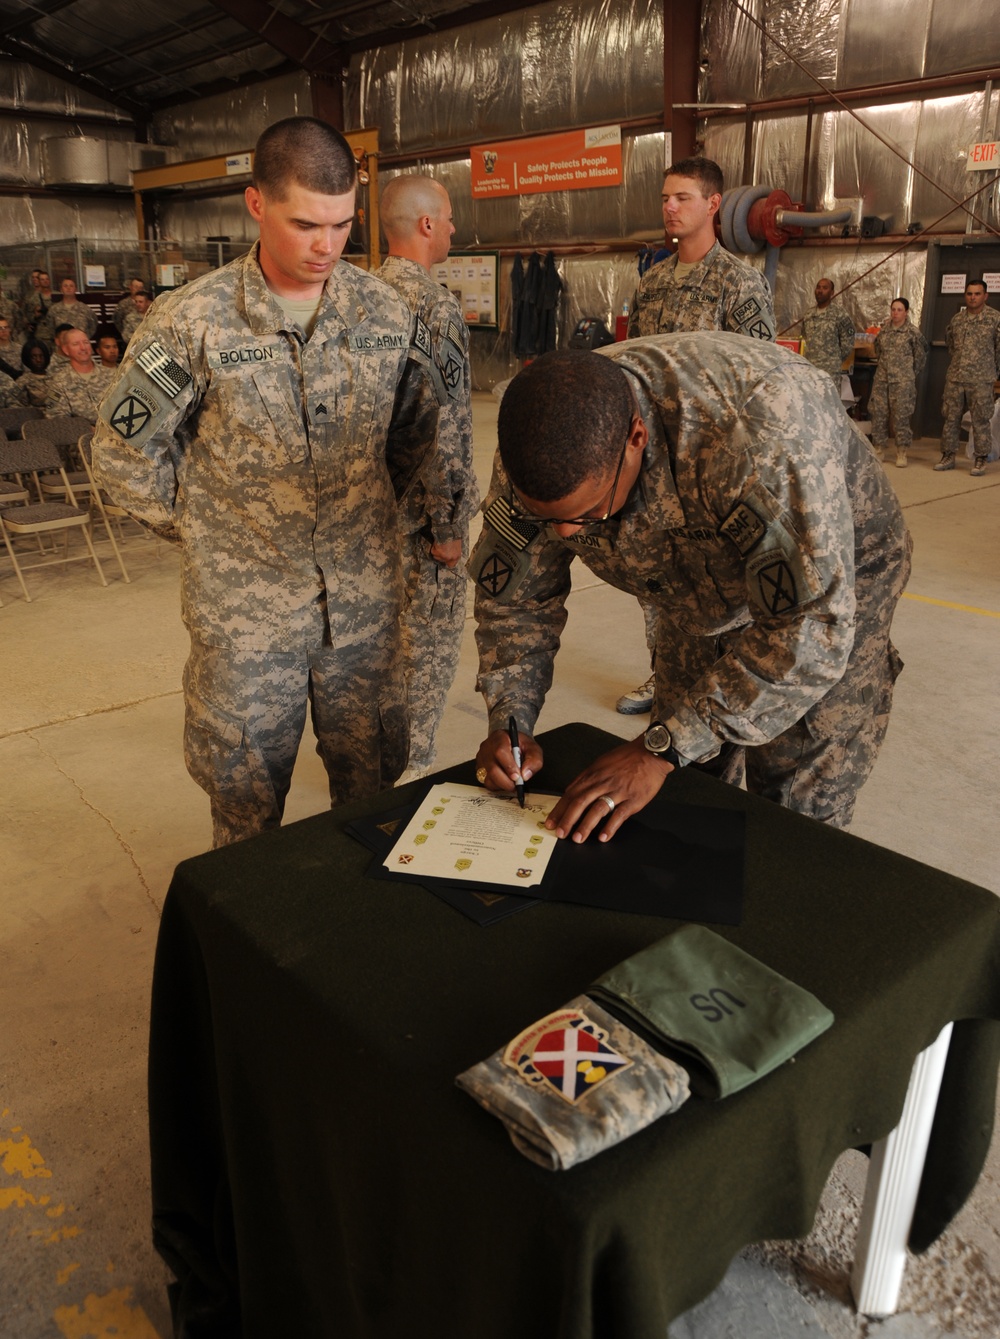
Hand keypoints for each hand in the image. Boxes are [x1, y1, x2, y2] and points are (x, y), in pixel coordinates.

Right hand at [430, 538, 462, 567]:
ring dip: (436, 551)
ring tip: (439, 544)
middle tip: (441, 548)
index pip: (450, 565)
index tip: (444, 558)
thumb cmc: (454, 536)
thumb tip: (449, 555)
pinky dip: (434, 547)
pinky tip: (437, 542)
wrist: (448, 530)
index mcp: (456, 556)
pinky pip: (433, 551)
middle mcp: (450, 558)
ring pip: (436, 557)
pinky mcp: (437, 552)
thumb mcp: (457, 546)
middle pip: (442, 560)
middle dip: (440, 555)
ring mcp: (443, 556)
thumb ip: (454, 553)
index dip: (447, 562)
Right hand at [475, 729, 542, 792]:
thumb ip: (534, 760)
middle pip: (492, 768)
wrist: (512, 743)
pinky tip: (505, 782)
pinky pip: (486, 782)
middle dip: (506, 781)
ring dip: (502, 785)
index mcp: (500, 738)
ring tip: (512, 783)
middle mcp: (487, 747)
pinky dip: (497, 786)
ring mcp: (481, 759)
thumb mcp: (533, 748)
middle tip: (516, 785)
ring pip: (488, 778)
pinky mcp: (479, 768)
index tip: (517, 776)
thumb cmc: (520, 745)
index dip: (509, 766)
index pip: (500, 752)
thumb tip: (525, 775)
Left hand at [546, 737, 671, 842]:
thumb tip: (573, 791)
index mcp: (593, 774)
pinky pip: (620, 814)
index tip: (551, 822)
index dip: (559, 809)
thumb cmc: (627, 758)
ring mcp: (618, 791)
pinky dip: (610, 826)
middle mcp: (603, 782)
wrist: (651, 752)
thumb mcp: (601, 763)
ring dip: (585, 825)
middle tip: (560, 833)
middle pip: (580, 802)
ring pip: (597, 809)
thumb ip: (588, 779)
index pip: (571, 793)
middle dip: (567, 819)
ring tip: (578, 838)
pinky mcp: (633, 798)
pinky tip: (603, 837)